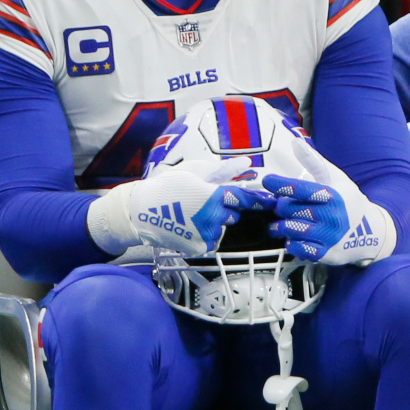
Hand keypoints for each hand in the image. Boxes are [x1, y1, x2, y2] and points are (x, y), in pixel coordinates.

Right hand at [86, 156, 253, 256]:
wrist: (141, 211)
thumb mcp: (193, 171)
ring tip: (193, 214)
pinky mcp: (200, 246)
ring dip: (214, 222)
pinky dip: (204, 233)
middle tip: (205, 203)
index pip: (244, 199)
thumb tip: (245, 163)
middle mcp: (213, 217)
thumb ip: (222, 169)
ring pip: (222, 228)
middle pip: (233, 214)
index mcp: (214, 196)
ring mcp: (207, 234)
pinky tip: (189, 225)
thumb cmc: (166, 187)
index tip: (268, 202)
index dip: (258, 200)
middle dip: (225, 209)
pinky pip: (211, 239)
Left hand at [260, 141, 396, 265]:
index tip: (268, 181)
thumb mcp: (336, 178)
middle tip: (284, 207)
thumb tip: (296, 142)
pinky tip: (294, 237)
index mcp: (332, 195)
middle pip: (290, 210)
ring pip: (291, 229)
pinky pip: (298, 248)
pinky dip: (292, 243)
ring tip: (282, 223)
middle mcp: (331, 216)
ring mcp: (328, 236)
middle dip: (282, 207)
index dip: (281, 185)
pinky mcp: (325, 253)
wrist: (371, 232)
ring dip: (282, 226)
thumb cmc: (348, 202)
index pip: (301, 189)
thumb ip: (313, 161)